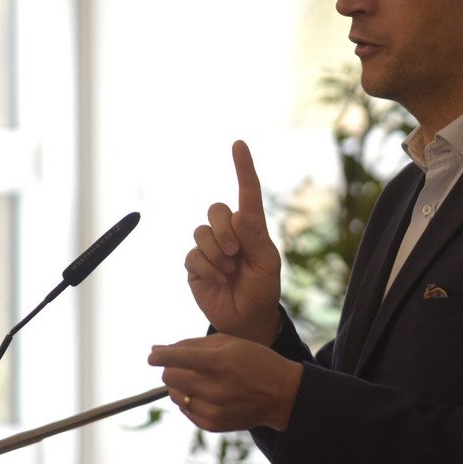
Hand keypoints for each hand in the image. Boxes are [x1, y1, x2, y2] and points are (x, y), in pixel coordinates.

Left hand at [148, 333, 302, 431]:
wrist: (282, 395)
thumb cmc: (255, 361)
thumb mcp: (230, 343)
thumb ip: (192, 344)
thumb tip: (156, 349)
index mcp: (220, 363)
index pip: (177, 358)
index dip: (160, 355)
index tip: (153, 355)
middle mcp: (214, 388)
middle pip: (169, 377)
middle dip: (172, 368)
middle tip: (187, 366)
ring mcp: (212, 410)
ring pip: (174, 395)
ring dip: (181, 385)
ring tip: (203, 381)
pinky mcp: (211, 425)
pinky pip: (185, 410)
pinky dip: (191, 400)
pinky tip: (209, 394)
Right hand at [186, 140, 282, 343]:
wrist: (247, 319)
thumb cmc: (263, 289)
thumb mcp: (268, 265)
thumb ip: (255, 239)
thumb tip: (238, 215)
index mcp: (251, 228)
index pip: (247, 193)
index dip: (243, 168)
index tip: (239, 144)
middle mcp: (228, 233)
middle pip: (216, 210)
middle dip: (224, 230)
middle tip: (236, 253)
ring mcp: (209, 248)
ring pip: (201, 233)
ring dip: (217, 253)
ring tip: (229, 271)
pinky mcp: (195, 265)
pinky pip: (194, 255)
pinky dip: (208, 268)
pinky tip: (218, 280)